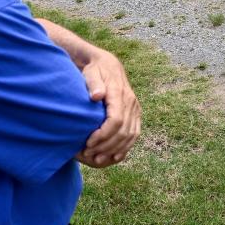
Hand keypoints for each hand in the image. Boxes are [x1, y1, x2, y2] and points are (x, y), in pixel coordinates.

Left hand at [78, 49, 140, 166]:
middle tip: (88, 154)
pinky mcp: (136, 114)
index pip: (116, 120)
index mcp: (120, 94)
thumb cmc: (95, 70)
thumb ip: (93, 83)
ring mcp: (135, 109)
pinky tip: (114, 157)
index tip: (88, 142)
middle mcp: (131, 103)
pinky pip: (135, 134)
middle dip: (106, 146)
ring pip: (130, 136)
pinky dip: (126, 147)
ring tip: (97, 159)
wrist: (108, 65)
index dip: (103, 135)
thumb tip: (97, 96)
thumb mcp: (91, 72)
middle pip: (123, 131)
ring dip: (115, 150)